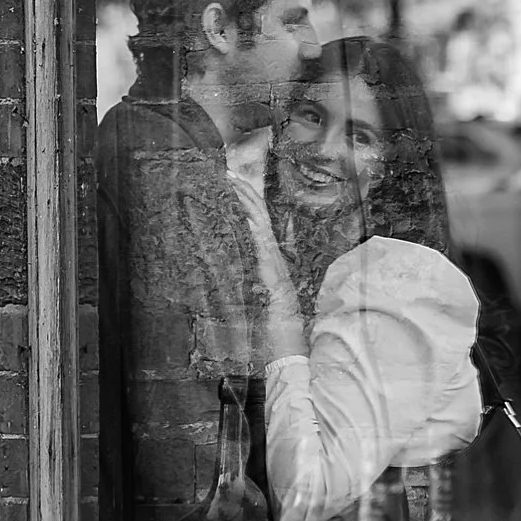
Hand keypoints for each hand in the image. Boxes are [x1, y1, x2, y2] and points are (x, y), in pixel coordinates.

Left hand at [224, 175, 306, 363]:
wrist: (290, 348)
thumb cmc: (275, 329)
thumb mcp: (260, 299)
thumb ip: (256, 282)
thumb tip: (247, 272)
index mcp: (272, 263)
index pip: (260, 225)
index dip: (249, 204)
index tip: (235, 185)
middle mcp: (275, 259)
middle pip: (261, 218)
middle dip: (245, 194)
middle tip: (229, 173)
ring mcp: (276, 265)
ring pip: (261, 225)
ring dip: (247, 202)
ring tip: (233, 181)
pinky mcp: (273, 273)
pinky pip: (263, 245)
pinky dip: (255, 226)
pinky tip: (247, 212)